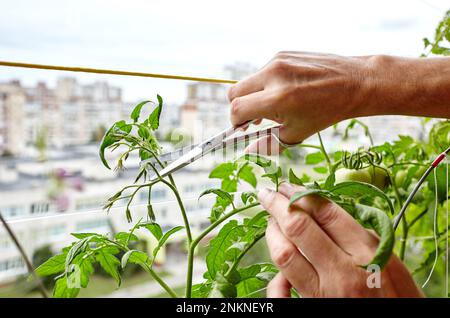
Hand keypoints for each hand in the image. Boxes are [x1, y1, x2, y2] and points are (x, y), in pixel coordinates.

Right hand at [227, 52, 449, 151]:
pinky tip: (285, 91)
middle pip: (234, 92)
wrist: (354, 83)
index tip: (243, 128)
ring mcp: (278, 61)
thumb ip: (267, 143)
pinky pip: (263, 71)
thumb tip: (247, 152)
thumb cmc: (326, 112)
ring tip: (272, 106)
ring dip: (253, 95)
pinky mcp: (283, 53)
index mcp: (277, 98)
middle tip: (253, 119)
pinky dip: (266, 83)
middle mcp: (274, 75)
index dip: (236, 122)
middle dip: (239, 107)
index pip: (237, 109)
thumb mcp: (296, 134)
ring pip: (248, 81)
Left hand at [259, 182, 422, 297]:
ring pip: (284, 254)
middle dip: (278, 205)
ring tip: (271, 221)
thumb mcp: (393, 262)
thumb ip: (363, 237)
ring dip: (272, 232)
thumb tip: (327, 212)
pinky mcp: (311, 308)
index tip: (288, 186)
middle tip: (268, 194)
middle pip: (299, 228)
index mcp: (368, 253)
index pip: (326, 213)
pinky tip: (277, 260)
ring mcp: (323, 293)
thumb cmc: (398, 298)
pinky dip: (274, 274)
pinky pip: (281, 290)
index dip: (302, 194)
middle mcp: (342, 272)